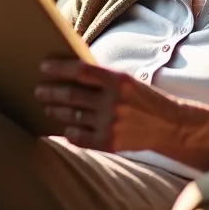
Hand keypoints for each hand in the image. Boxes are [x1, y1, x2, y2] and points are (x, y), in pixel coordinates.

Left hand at [34, 58, 184, 152]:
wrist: (169, 126)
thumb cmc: (144, 99)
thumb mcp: (127, 81)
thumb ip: (101, 78)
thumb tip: (69, 71)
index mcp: (118, 81)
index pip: (81, 71)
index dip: (59, 68)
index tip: (43, 67)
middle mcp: (113, 102)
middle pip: (71, 95)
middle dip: (50, 92)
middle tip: (39, 90)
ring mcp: (110, 124)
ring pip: (71, 116)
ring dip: (56, 110)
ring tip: (48, 107)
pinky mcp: (109, 142)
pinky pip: (79, 137)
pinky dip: (68, 131)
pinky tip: (65, 127)